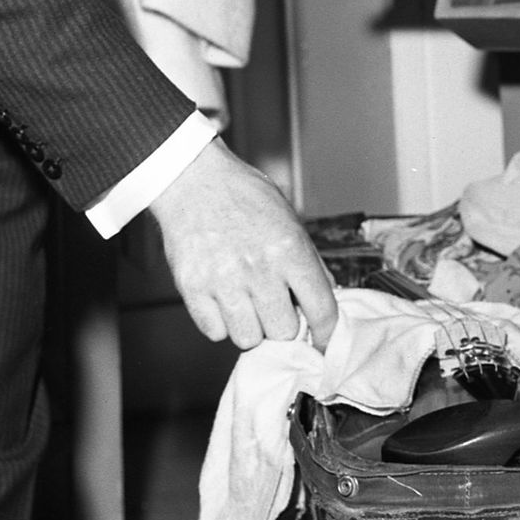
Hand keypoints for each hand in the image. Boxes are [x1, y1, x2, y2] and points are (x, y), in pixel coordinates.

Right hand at [149, 137, 337, 350]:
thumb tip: (326, 296)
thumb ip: (308, 259)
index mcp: (289, 248)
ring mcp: (223, 280)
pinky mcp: (192, 288)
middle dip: (281, 323)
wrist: (193, 178)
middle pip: (283, 332)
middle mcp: (259, 268)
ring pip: (248, 339)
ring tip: (245, 301)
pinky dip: (219, 322)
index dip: (326, 332)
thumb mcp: (288, 218)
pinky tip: (222, 298)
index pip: (321, 309)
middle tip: (273, 305)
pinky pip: (214, 332)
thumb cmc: (242, 194)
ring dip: (250, 326)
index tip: (323, 340)